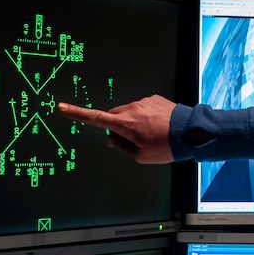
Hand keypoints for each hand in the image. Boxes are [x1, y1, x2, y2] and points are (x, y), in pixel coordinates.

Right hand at [57, 95, 176, 163]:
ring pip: (129, 113)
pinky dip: (146, 117)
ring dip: (134, 122)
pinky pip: (143, 108)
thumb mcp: (141, 155)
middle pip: (113, 117)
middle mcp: (131, 108)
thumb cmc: (166, 146)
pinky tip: (159, 127)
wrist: (191, 131)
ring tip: (153, 134)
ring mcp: (143, 101)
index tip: (62, 107)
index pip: (95, 118)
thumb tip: (113, 138)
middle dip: (117, 127)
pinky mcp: (154, 98)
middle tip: (135, 141)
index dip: (77, 114)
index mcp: (124, 123)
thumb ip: (122, 146)